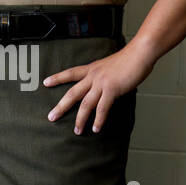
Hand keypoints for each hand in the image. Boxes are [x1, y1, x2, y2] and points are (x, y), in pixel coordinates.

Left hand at [42, 40, 157, 133]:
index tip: (45, 82)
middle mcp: (93, 76)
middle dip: (61, 106)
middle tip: (51, 117)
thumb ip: (105, 76)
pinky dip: (98, 120)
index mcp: (92, 68)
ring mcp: (102, 83)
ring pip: (86, 104)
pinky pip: (102, 108)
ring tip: (77, 131)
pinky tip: (96, 129)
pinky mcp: (112, 90)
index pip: (70, 73)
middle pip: (72, 93)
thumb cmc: (130, 58)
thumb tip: (105, 86)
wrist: (140, 53)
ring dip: (80, 119)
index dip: (57, 78)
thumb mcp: (111, 65)